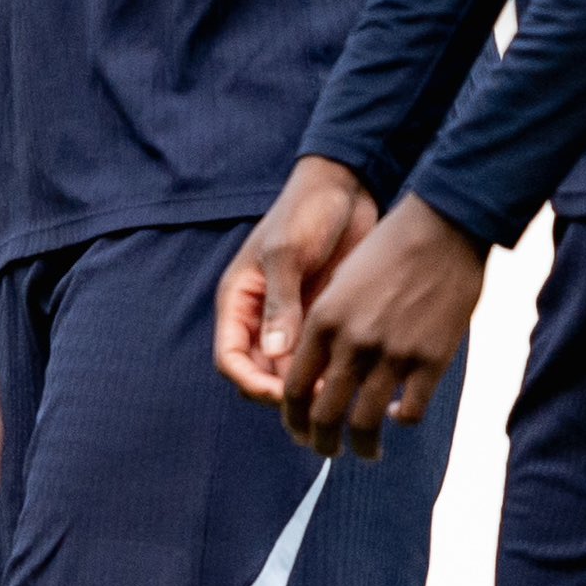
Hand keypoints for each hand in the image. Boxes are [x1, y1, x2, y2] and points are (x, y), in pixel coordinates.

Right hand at [215, 158, 378, 403]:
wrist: (346, 187)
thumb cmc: (307, 211)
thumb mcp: (288, 252)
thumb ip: (281, 302)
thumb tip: (275, 352)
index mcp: (239, 299)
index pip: (231, 358)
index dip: (251, 382)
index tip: (283, 392)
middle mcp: (261, 316)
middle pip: (262, 374)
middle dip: (285, 392)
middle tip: (321, 397)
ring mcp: (292, 319)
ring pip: (292, 372)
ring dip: (310, 386)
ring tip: (339, 391)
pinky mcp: (321, 318)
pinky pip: (319, 357)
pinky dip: (330, 372)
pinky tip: (354, 377)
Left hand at [281, 193, 485, 462]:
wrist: (442, 226)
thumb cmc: (390, 247)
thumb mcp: (343, 282)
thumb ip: (328, 326)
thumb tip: (317, 371)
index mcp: (324, 319)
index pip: (293, 388)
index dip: (293, 418)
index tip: (300, 431)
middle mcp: (353, 341)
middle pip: (324, 415)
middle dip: (322, 443)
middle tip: (327, 452)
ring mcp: (392, 353)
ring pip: (365, 424)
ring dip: (362, 446)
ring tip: (366, 451)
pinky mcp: (430, 360)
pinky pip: (409, 412)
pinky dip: (401, 421)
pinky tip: (400, 415)